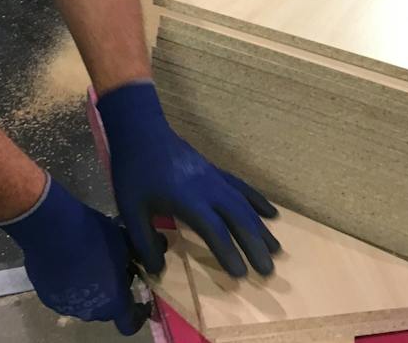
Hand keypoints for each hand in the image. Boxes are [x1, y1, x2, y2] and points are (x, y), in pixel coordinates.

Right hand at [0, 174, 148, 335]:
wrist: (51, 229)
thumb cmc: (93, 235)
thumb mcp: (123, 241)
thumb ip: (136, 256)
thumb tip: (149, 259)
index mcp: (113, 302)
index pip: (130, 324)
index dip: (139, 314)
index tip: (142, 300)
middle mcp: (91, 312)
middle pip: (108, 310)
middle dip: (114, 293)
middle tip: (113, 269)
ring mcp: (67, 306)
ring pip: (86, 302)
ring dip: (92, 289)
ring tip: (89, 263)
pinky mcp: (48, 297)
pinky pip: (67, 294)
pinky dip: (72, 284)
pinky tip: (69, 263)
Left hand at [96, 81, 279, 277]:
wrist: (142, 133)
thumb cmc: (135, 172)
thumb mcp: (131, 211)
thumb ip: (145, 242)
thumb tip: (159, 270)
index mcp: (188, 200)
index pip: (215, 230)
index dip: (228, 252)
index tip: (240, 275)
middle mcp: (209, 189)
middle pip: (238, 219)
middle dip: (255, 245)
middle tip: (269, 271)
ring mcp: (216, 179)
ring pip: (245, 204)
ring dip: (261, 228)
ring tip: (277, 249)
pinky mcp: (217, 172)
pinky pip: (243, 188)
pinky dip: (259, 201)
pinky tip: (272, 214)